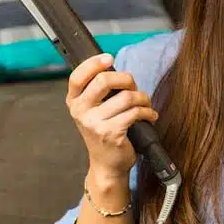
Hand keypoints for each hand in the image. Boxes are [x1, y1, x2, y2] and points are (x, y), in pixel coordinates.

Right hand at [66, 53, 158, 182]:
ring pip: (126, 97)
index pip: (77, 76)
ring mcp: (94, 123)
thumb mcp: (93, 111)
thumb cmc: (104, 133)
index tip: (109, 58)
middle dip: (126, 79)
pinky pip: (135, 112)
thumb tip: (117, 70)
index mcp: (74, 102)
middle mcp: (80, 112)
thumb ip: (98, 92)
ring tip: (145, 104)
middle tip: (134, 87)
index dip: (93, 63)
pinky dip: (148, 112)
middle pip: (104, 80)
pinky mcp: (111, 133)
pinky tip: (150, 116)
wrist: (107, 165)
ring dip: (142, 98)